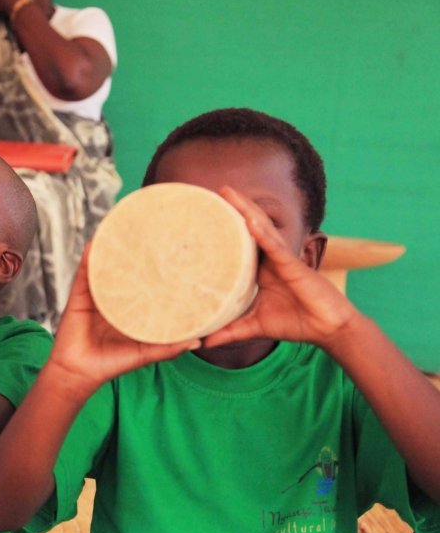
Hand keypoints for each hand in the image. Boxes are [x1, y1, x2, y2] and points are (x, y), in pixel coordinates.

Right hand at [48, 246, 200, 391]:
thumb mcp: (145, 354)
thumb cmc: (111, 364)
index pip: (146, 285)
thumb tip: (198, 342)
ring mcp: (96, 296)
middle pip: (126, 272)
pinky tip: (94, 244)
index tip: (173, 256)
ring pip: (106, 269)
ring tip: (122, 231)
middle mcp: (114, 299)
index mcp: (130, 310)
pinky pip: (84, 274)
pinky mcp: (79, 296)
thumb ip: (168, 348)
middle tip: (151, 234)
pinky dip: (88, 259)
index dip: (158, 272)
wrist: (79, 372)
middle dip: (136, 255)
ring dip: (112, 250)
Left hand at [203, 187, 358, 348]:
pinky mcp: (295, 266)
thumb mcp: (256, 326)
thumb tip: (204, 342)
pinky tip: (250, 222)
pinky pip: (276, 248)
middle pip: (250, 228)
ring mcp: (283, 260)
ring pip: (262, 230)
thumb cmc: (297, 323)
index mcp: (262, 269)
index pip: (241, 243)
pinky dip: (263, 235)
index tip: (206, 215)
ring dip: (246, 210)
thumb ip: (231, 330)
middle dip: (236, 208)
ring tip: (228, 193)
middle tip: (216, 191)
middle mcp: (271, 259)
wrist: (329, 329)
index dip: (227, 228)